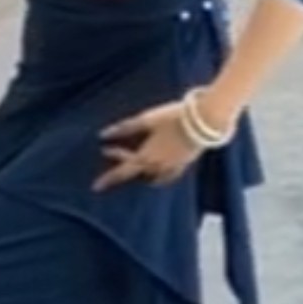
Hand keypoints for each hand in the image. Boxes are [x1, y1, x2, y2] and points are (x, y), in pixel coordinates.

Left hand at [94, 94, 219, 191]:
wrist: (205, 120)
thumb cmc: (174, 117)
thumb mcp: (146, 119)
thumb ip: (125, 128)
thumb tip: (104, 134)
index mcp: (147, 157)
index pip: (122, 172)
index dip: (109, 178)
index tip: (96, 186)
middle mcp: (158, 166)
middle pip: (136, 173)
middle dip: (123, 168)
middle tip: (112, 159)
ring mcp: (174, 166)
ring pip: (153, 178)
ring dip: (142, 175)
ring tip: (136, 169)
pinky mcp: (186, 162)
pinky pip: (169, 175)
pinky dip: (160, 176)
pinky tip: (159, 171)